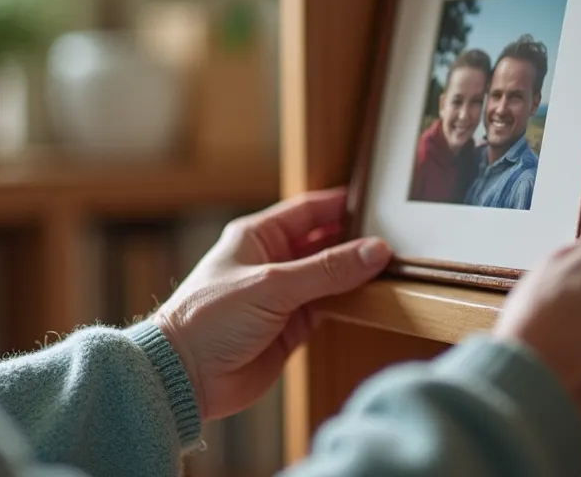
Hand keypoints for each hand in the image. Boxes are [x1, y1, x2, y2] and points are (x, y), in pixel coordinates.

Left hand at [154, 188, 393, 420]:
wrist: (185, 375)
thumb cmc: (209, 318)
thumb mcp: (271, 286)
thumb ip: (326, 270)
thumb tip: (374, 251)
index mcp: (257, 236)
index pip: (307, 211)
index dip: (340, 206)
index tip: (376, 205)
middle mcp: (272, 262)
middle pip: (323, 243)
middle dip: (355, 241)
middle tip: (395, 239)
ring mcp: (283, 295)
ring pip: (330, 277)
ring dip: (356, 274)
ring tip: (394, 268)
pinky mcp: (292, 327)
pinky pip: (330, 306)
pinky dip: (351, 303)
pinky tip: (375, 297)